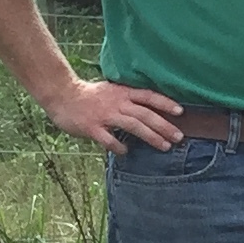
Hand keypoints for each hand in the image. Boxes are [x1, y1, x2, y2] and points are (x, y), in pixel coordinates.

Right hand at [41, 78, 182, 156]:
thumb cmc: (90, 95)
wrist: (62, 94)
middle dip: (164, 126)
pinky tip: (126, 152)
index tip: (181, 112)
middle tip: (179, 137)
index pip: (148, 96)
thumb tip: (150, 110)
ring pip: (133, 125)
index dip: (165, 103)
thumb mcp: (112, 90)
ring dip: (151, 136)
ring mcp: (104, 115)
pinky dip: (118, 146)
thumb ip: (129, 99)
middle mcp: (117, 103)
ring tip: (164, 146)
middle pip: (145, 114)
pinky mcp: (92, 127)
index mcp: (123, 93)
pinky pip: (108, 139)